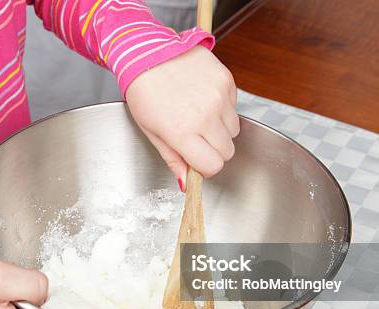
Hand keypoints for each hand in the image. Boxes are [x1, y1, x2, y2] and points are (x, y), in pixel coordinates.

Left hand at [126, 46, 238, 186]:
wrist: (147, 53)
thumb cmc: (144, 92)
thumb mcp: (151, 131)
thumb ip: (172, 159)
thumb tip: (186, 184)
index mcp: (182, 132)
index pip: (213, 166)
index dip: (205, 166)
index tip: (197, 160)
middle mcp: (204, 116)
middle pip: (227, 151)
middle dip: (213, 150)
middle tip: (196, 137)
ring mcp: (218, 97)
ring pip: (233, 130)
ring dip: (219, 129)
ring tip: (198, 114)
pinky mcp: (226, 80)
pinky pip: (234, 106)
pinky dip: (222, 107)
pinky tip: (202, 97)